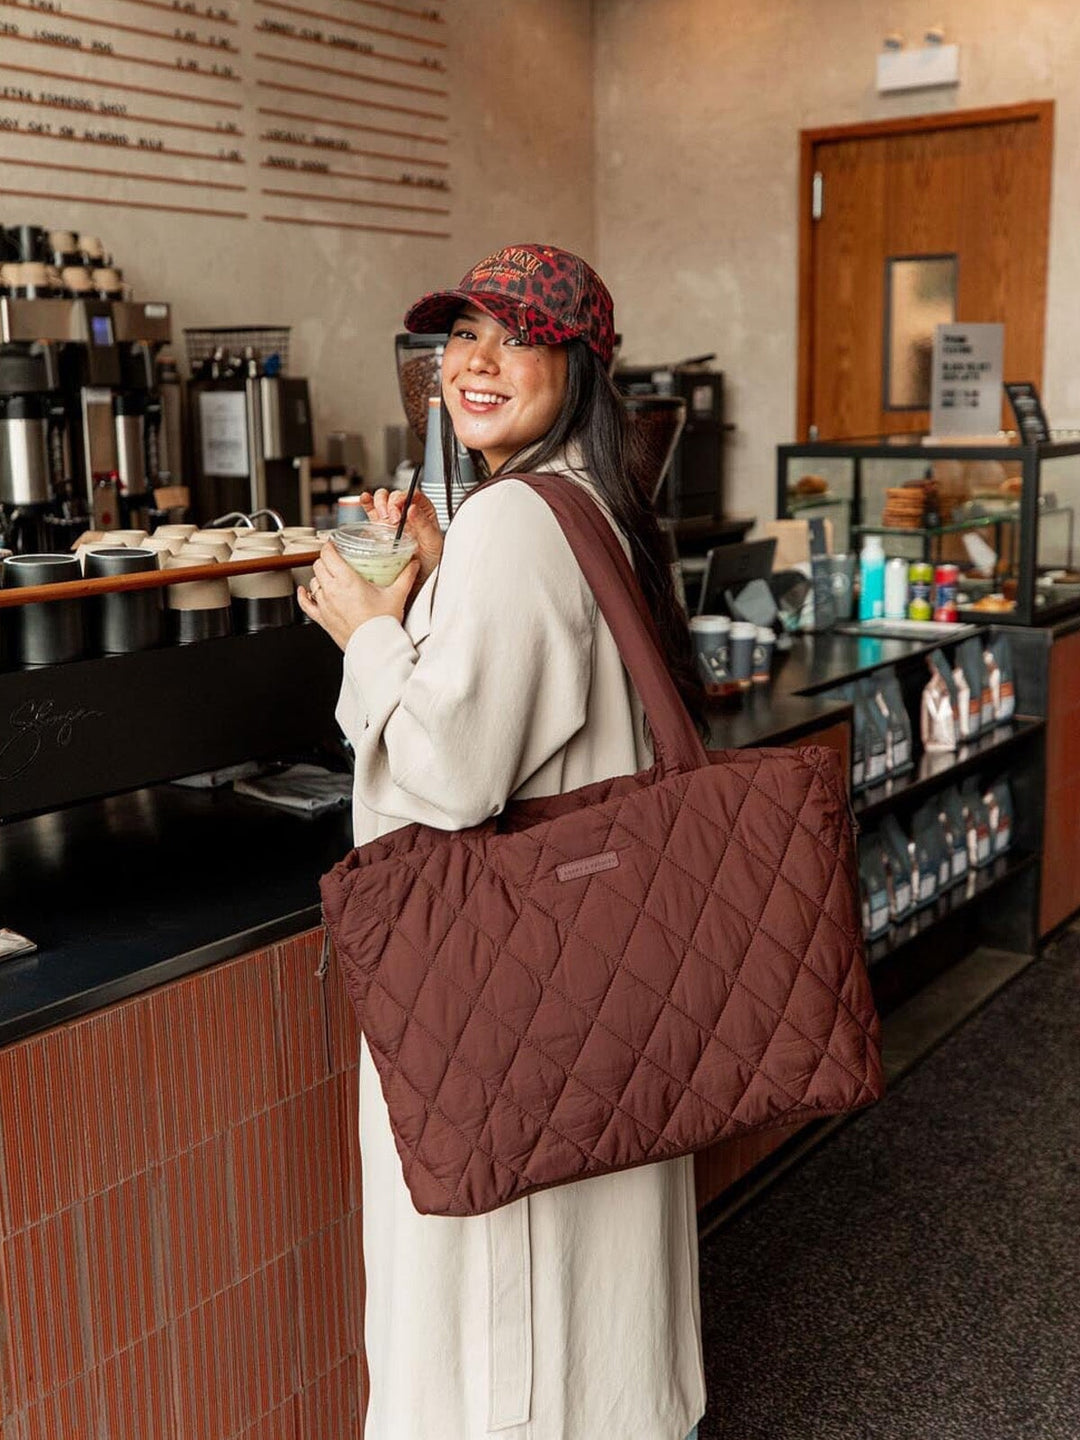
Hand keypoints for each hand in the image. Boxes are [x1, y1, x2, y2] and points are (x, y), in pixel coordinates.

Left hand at [297, 540, 419, 651]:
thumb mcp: (396, 595)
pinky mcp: (322, 619)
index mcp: (347, 580)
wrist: (374, 647)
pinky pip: (306, 604)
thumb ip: (406, 576)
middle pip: (318, 565)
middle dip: (326, 559)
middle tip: (335, 558)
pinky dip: (304, 596)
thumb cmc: (383, 623)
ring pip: (313, 582)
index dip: (329, 546)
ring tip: (330, 576)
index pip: (328, 554)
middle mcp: (332, 591)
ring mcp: (325, 605)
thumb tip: (413, 564)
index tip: (334, 544)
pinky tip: (304, 591)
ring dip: (320, 576)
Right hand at [359, 486, 443, 584]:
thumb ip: (424, 524)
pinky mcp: (379, 527)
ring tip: (383, 517)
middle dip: (391, 503)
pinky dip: (366, 502)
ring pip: (382, 499)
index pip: (414, 495)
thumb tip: (412, 508)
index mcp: (424, 512)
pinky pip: (371, 510)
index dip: (406, 496)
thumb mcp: (432, 542)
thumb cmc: (430, 561)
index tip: (401, 504)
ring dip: (379, 503)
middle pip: (395, 496)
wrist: (417, 579)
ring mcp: (392, 519)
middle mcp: (406, 513)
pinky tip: (365, 500)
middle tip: (393, 519)